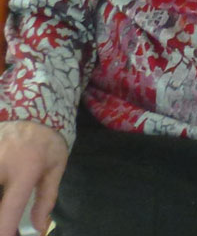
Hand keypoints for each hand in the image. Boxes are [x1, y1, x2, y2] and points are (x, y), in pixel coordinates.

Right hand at [0, 120, 67, 235]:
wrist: (34, 108)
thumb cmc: (47, 142)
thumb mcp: (55, 168)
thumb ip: (46, 199)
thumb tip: (40, 228)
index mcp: (25, 170)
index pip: (9, 207)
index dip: (4, 229)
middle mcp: (1, 165)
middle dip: (0, 217)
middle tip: (6, 223)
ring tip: (7, 204)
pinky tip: (4, 188)